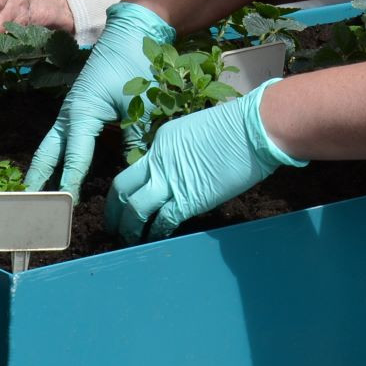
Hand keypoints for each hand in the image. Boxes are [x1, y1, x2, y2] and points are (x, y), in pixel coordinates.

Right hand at [25, 1, 172, 191]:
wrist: (130, 31)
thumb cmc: (134, 65)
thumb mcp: (140, 104)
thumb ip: (135, 138)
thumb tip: (134, 169)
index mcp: (83, 113)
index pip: (74, 158)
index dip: (69, 185)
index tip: (63, 209)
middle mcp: (70, 114)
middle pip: (48, 153)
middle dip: (37, 179)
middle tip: (28, 207)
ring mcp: (71, 109)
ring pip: (51, 145)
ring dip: (43, 168)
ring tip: (35, 195)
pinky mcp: (78, 106)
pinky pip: (62, 136)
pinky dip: (56, 155)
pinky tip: (57, 169)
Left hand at [107, 80, 303, 241]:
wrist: (254, 128)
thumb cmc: (238, 126)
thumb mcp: (198, 133)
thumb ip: (184, 152)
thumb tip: (186, 170)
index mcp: (161, 142)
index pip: (136, 169)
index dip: (131, 188)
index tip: (129, 201)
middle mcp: (159, 161)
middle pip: (122, 188)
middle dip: (113, 210)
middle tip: (112, 225)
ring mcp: (171, 181)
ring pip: (134, 209)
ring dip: (128, 228)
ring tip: (126, 240)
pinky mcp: (188, 200)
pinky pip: (162, 221)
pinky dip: (154, 233)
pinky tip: (153, 240)